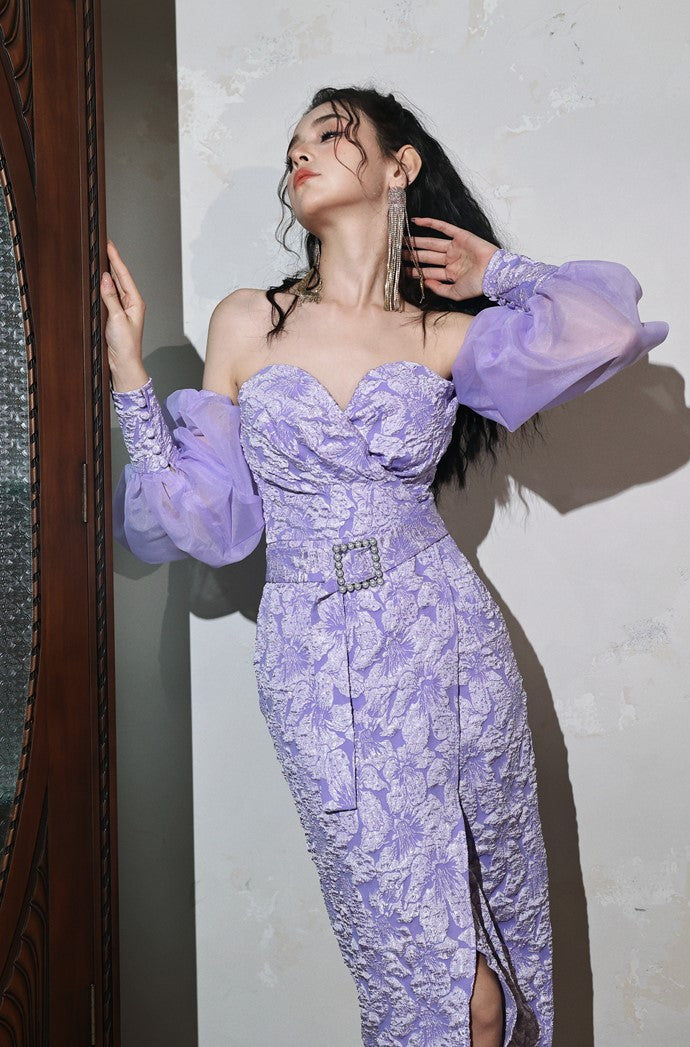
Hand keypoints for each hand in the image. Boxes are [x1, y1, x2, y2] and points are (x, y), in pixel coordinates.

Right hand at [100, 240, 147, 388]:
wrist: (123, 363)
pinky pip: (110, 296)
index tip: (109, 245)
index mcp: (136, 302)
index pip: (124, 275)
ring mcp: (124, 309)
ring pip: (115, 286)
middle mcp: (131, 303)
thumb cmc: (126, 345)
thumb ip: (111, 297)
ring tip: (101, 257)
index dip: (116, 259)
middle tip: (104, 245)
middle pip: (120, 278)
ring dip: (109, 272)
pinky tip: (100, 280)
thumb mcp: (117, 319)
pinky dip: (105, 286)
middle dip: (113, 261)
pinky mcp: (116, 315)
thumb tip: (105, 278)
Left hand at [403, 217, 498, 300]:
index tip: (401, 270)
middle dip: (412, 255)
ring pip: (431, 243)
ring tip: (402, 241)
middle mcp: (452, 259)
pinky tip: (416, 221)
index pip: (429, 271)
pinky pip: (443, 227)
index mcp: (451, 273)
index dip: (415, 271)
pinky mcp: (460, 236)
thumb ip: (439, 289)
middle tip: (397, 253)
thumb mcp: (455, 293)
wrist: (493, 274)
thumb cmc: (477, 285)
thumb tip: (426, 283)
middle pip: (427, 256)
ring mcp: (455, 247)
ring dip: (417, 241)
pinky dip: (430, 223)